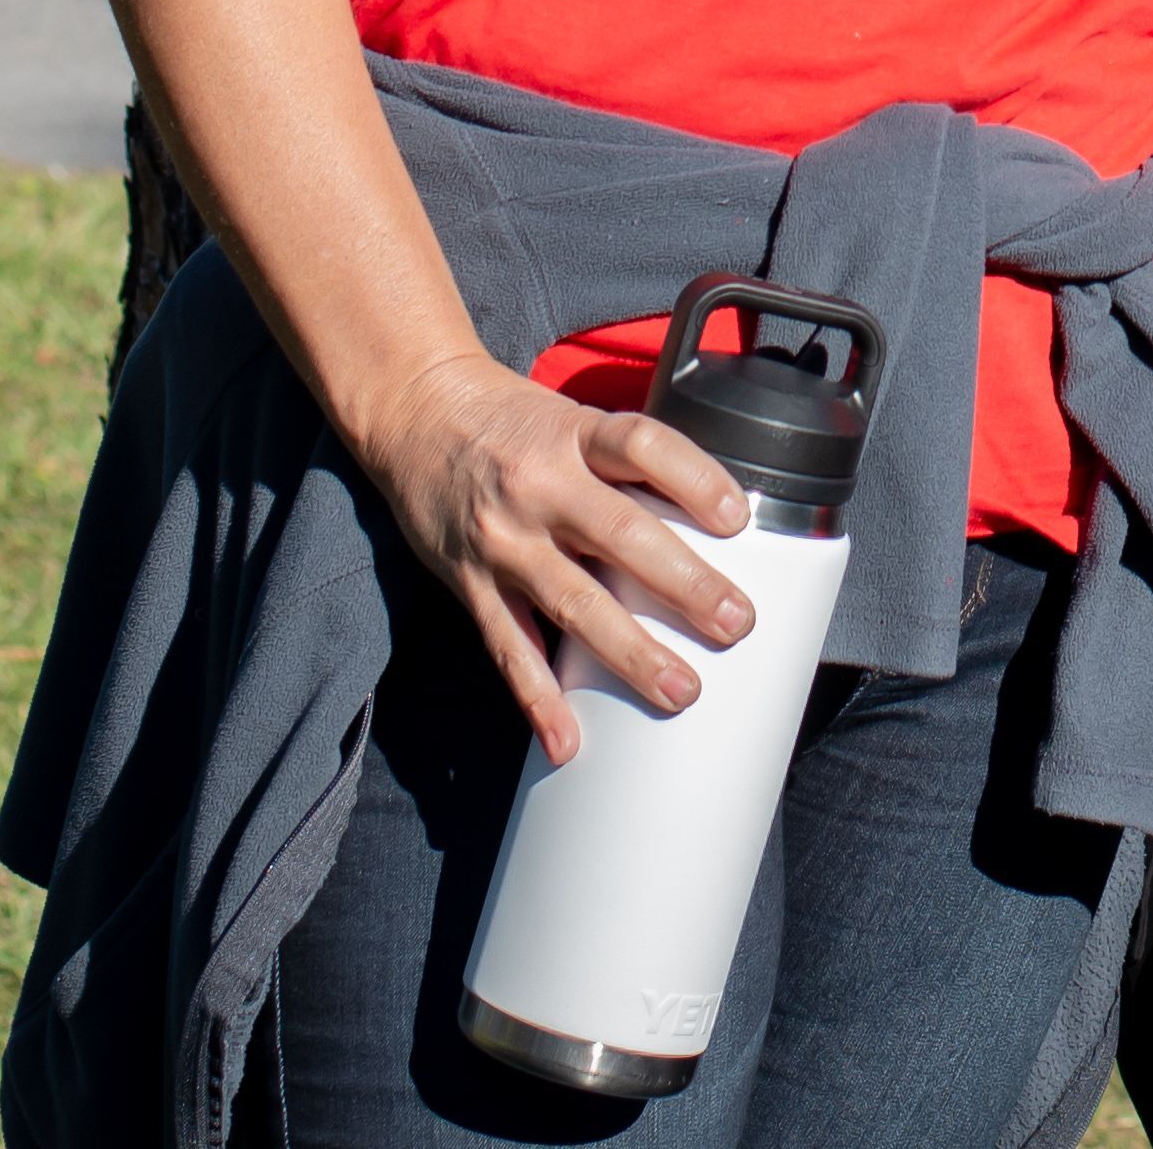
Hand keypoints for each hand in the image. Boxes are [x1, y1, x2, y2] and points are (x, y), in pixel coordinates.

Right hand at [342, 346, 758, 762]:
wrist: (414, 413)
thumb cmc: (512, 421)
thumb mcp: (572, 418)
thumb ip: (626, 462)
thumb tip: (708, 517)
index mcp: (575, 434)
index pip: (643, 447)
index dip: (695, 480)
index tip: (738, 520)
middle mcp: (540, 485)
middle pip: (622, 534)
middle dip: (684, 584)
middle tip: (735, 623)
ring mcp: (503, 540)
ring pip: (573, 602)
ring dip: (630, 652)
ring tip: (680, 690)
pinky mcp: (470, 583)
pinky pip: (509, 647)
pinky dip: (538, 698)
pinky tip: (566, 740)